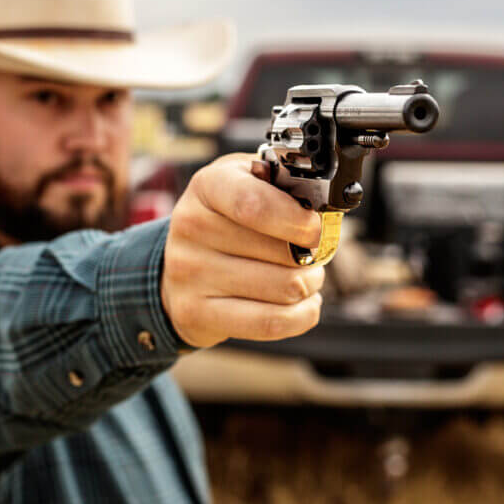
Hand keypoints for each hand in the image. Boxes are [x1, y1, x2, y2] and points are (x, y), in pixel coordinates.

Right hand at [161, 154, 324, 347]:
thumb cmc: (229, 219)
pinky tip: (302, 303)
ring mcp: (190, 273)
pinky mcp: (196, 313)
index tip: (316, 229)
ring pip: (285, 288)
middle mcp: (192, 227)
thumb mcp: (250, 182)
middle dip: (314, 255)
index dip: (296, 220)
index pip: (254, 204)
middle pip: (282, 252)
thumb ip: (284, 181)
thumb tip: (323, 199)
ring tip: (305, 276)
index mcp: (209, 186)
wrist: (180, 265)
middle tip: (312, 252)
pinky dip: (303, 314)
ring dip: (311, 284)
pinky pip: (271, 322)